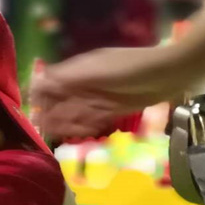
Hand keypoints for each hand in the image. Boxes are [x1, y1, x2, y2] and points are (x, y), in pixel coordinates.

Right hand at [31, 46, 184, 138]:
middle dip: (54, 115)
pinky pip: (93, 119)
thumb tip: (37, 84)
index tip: (37, 113)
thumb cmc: (128, 68)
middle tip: (50, 131)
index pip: (49, 84)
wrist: (168, 72)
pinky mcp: (113, 109)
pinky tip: (82, 134)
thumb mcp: (94, 70)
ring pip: (76, 112)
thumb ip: (66, 78)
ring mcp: (99, 97)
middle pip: (61, 102)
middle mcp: (84, 84)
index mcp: (77, 71)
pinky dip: (86, 126)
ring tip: (65, 136)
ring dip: (69, 123)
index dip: (40, 98)